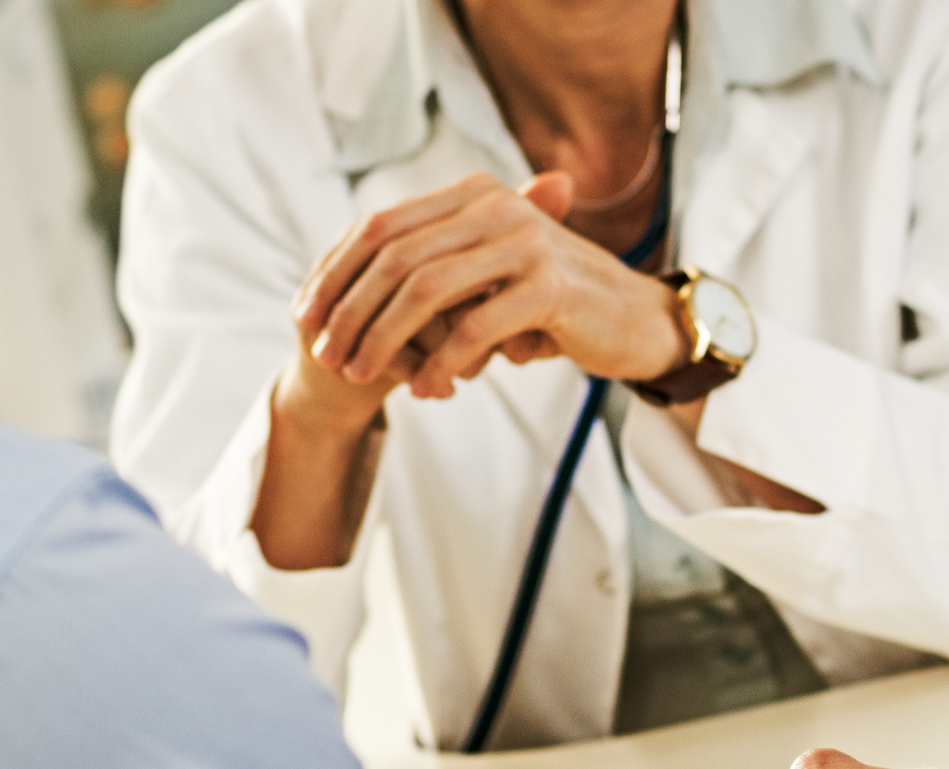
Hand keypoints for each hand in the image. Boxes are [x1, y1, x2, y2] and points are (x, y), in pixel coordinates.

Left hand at [294, 172, 686, 399]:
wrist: (642, 322)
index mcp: (475, 196)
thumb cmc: (561, 306)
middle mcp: (496, 208)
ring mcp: (524, 245)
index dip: (336, 271)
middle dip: (351, 310)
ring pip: (425, 291)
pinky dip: (441, 363)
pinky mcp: (549, 289)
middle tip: (326, 355)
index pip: (382, 226)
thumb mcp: (495, 276)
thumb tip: (360, 286)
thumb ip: (442, 267)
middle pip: (394, 257)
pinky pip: (474, 330)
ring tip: (362, 376)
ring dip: (384, 339)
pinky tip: (425, 391)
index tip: (306, 315)